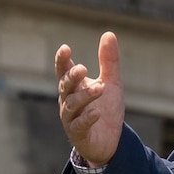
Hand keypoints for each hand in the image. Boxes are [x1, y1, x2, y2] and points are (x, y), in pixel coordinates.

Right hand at [55, 31, 124, 165]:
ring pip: (72, 105)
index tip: (65, 48)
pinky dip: (87, 118)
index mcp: (75, 87)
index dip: (62, 60)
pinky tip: (96, 112)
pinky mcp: (79, 134)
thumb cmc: (106, 108)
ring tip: (100, 88)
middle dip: (72, 78)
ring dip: (84, 96)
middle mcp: (69, 101)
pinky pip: (79, 126)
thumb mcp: (111, 82)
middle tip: (83, 69)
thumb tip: (108, 33)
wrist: (111, 140)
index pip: (64, 71)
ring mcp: (72, 119)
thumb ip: (109, 61)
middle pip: (65, 87)